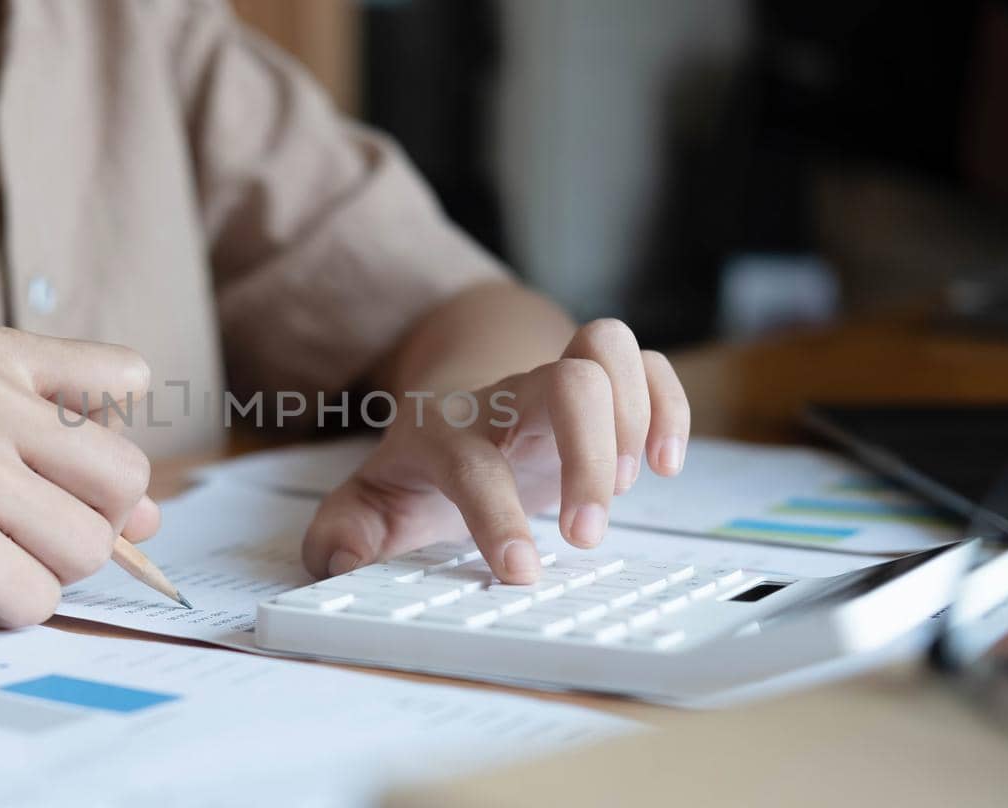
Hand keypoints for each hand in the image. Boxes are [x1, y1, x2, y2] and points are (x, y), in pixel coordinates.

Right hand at [0, 324, 158, 631]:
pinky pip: (37, 599)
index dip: (102, 443)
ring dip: (38, 573)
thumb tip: (155, 520)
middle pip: (125, 480)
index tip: (45, 467)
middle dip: (83, 525)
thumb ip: (58, 456)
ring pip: (89, 548)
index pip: (127, 379)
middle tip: (10, 531)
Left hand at [302, 319, 688, 584]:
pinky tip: (662, 464)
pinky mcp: (601, 383)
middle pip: (565, 382)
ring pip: (607, 347)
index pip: (474, 463)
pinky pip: (648, 364)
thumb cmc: (422, 465)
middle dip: (590, 457)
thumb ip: (343, 533)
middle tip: (585, 532)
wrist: (453, 401)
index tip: (520, 571)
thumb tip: (338, 559)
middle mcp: (506, 396)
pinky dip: (669, 408)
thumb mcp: (370, 503)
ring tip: (621, 486)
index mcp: (444, 431)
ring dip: (632, 420)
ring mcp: (556, 380)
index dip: (498, 516)